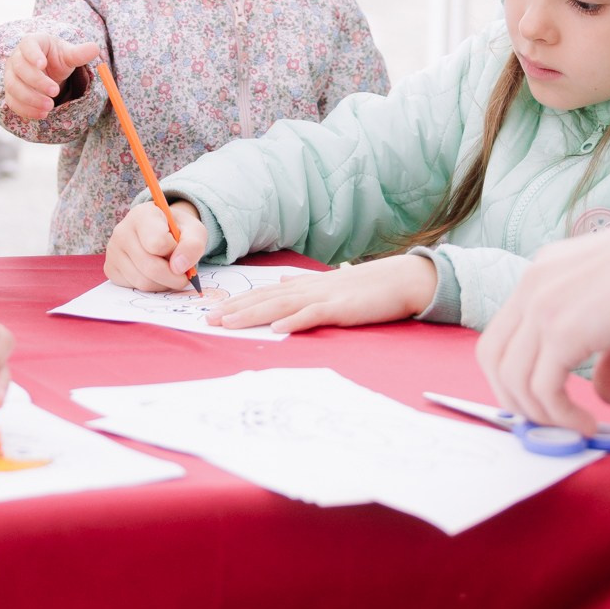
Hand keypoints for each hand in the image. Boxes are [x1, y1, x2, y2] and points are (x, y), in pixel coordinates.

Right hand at [0, 34, 99, 120]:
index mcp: (31, 43)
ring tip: (49, 106)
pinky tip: (42, 114)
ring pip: (13, 87)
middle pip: (19, 68)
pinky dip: (26, 110)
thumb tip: (95, 48)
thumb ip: (79, 53)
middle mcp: (16, 58)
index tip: (43, 64)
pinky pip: (13, 102)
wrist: (47, 71)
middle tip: (55, 91)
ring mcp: (11, 76)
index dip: (33, 55)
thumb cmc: (56, 59)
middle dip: (37, 82)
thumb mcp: (68, 55)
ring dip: (30, 98)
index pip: (27, 45)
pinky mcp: (11, 92)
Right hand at [105, 200, 208, 290]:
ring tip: (169, 271)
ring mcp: (113, 251)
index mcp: (142, 215)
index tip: (179, 248)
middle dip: (173, 277)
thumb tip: (179, 268)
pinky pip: (134, 288)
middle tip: (182, 274)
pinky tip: (154, 274)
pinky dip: (151, 287)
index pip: (158, 243)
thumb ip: (193, 245)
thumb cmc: (177, 230)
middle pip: (151, 267)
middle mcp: (122, 231)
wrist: (160, 231)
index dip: (176, 252)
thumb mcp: (194, 230)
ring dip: (163, 284)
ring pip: (143, 282)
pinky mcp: (110, 269)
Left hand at [208, 256, 434, 334]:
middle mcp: (308, 288)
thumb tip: (282, 280)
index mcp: (304, 285)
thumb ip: (304, 284)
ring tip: (230, 324)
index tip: (213, 310)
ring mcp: (324, 297)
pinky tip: (277, 329)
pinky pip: (313, 315)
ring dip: (254, 315)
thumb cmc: (366, 286)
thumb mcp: (329, 283)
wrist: (401, 279)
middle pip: (265, 298)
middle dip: (235, 309)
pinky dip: (294, 321)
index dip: (237, 301)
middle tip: (208, 319)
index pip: (264, 293)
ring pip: (281, 305)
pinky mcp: (341, 308)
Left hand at [472, 218, 609, 429]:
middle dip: (514, 399)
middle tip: (547, 424)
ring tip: (573, 429)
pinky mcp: (563, 329)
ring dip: (539, 414)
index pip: (503, 333)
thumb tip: (605, 396)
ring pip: (513, 378)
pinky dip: (560, 416)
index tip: (536, 403)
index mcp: (543, 275)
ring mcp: (543, 306)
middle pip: (493, 357)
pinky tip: (587, 425)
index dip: (511, 375)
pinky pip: (543, 388)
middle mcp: (533, 286)